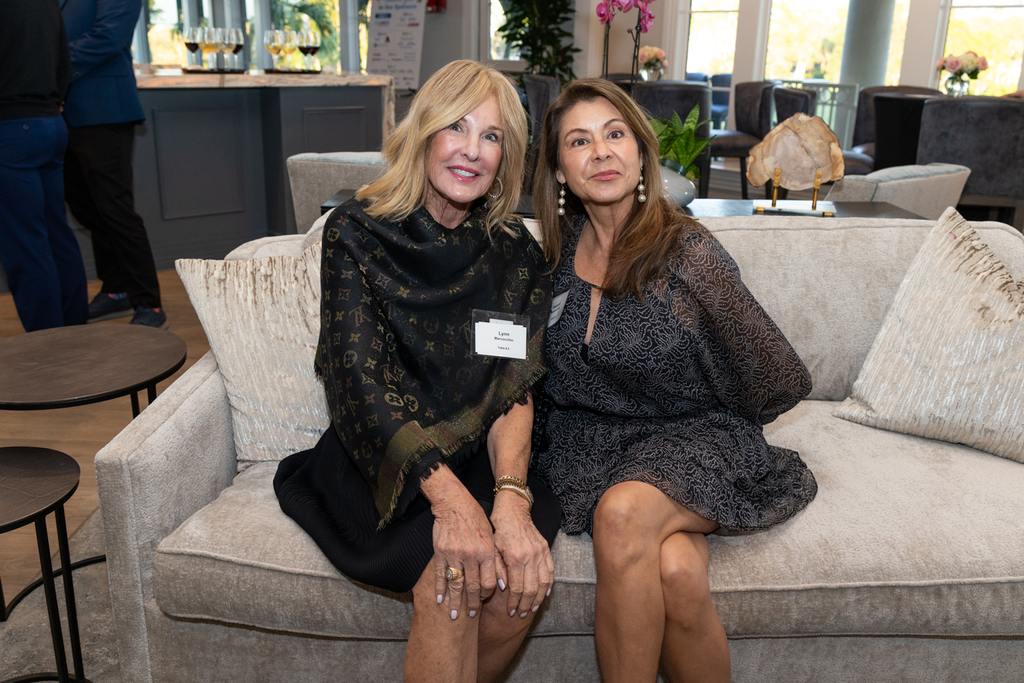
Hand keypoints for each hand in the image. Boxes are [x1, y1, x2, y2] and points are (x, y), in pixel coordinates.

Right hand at [424, 467, 497, 620]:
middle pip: (472, 586)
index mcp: (487, 551)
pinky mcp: (441, 552)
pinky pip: (440, 574)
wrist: (454, 502)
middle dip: (472, 603)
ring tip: (454, 614)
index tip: (485, 601)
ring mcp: (455, 554)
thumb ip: (496, 562)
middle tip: (471, 615)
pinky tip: (439, 599)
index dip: (487, 594)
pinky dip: (440, 588)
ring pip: (456, 583)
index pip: (489, 581)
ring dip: (455, 601)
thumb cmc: (475, 519)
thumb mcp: (491, 537)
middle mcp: (472, 554)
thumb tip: (502, 585)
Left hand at [490, 490, 553, 618]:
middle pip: (532, 588)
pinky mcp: (546, 548)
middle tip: (522, 614)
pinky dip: (549, 585)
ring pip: (544, 582)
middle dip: (526, 604)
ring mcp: (540, 552)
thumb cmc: (497, 530)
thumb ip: (497, 569)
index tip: (511, 612)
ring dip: (539, 598)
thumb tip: (503, 588)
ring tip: (533, 608)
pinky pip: (551, 571)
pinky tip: (544, 594)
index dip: (514, 603)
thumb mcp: (491, 549)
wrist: (512, 510)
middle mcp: (530, 556)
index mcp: (515, 557)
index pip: (517, 588)